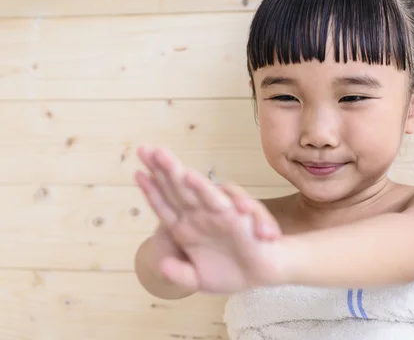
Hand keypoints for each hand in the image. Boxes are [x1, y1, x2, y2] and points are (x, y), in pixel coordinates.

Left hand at [134, 146, 284, 292]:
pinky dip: (204, 189)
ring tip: (159, 154)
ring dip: (175, 171)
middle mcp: (198, 216)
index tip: (137, 173)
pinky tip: (190, 178)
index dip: (150, 189)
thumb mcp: (199, 279)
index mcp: (185, 228)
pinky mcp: (234, 215)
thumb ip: (180, 274)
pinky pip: (218, 200)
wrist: (261, 276)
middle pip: (174, 188)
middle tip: (143, 149)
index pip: (163, 205)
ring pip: (192, 187)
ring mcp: (215, 212)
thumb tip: (162, 265)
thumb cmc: (231, 272)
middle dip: (159, 168)